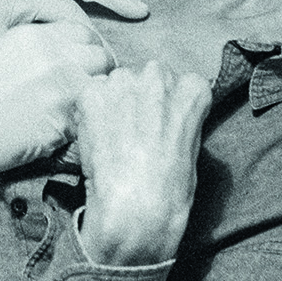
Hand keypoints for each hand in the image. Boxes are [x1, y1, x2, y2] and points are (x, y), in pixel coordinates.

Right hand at [0, 20, 113, 191]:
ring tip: (81, 111)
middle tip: (91, 88)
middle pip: (102, 59)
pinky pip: (86, 122)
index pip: (85, 33)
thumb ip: (38, 49)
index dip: (89, 49)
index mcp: (37, 35)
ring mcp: (62, 90)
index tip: (87, 63)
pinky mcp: (62, 124)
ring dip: (94, 101)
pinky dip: (79, 127)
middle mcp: (55, 57)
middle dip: (99, 73)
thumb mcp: (2, 50)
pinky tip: (62, 131)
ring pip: (100, 91)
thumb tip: (64, 59)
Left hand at [73, 63, 213, 264]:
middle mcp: (158, 74)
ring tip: (113, 140)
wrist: (136, 206)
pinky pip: (89, 96)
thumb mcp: (192, 147)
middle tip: (132, 133)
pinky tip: (97, 141)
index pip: (178, 83)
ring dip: (112, 105)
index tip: (158, 125)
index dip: (164, 105)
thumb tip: (161, 117)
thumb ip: (178, 119)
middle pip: (144, 78)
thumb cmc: (171, 189)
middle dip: (137, 100)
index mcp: (192, 87)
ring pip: (114, 85)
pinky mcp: (92, 92)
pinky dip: (89, 115)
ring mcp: (123, 80)